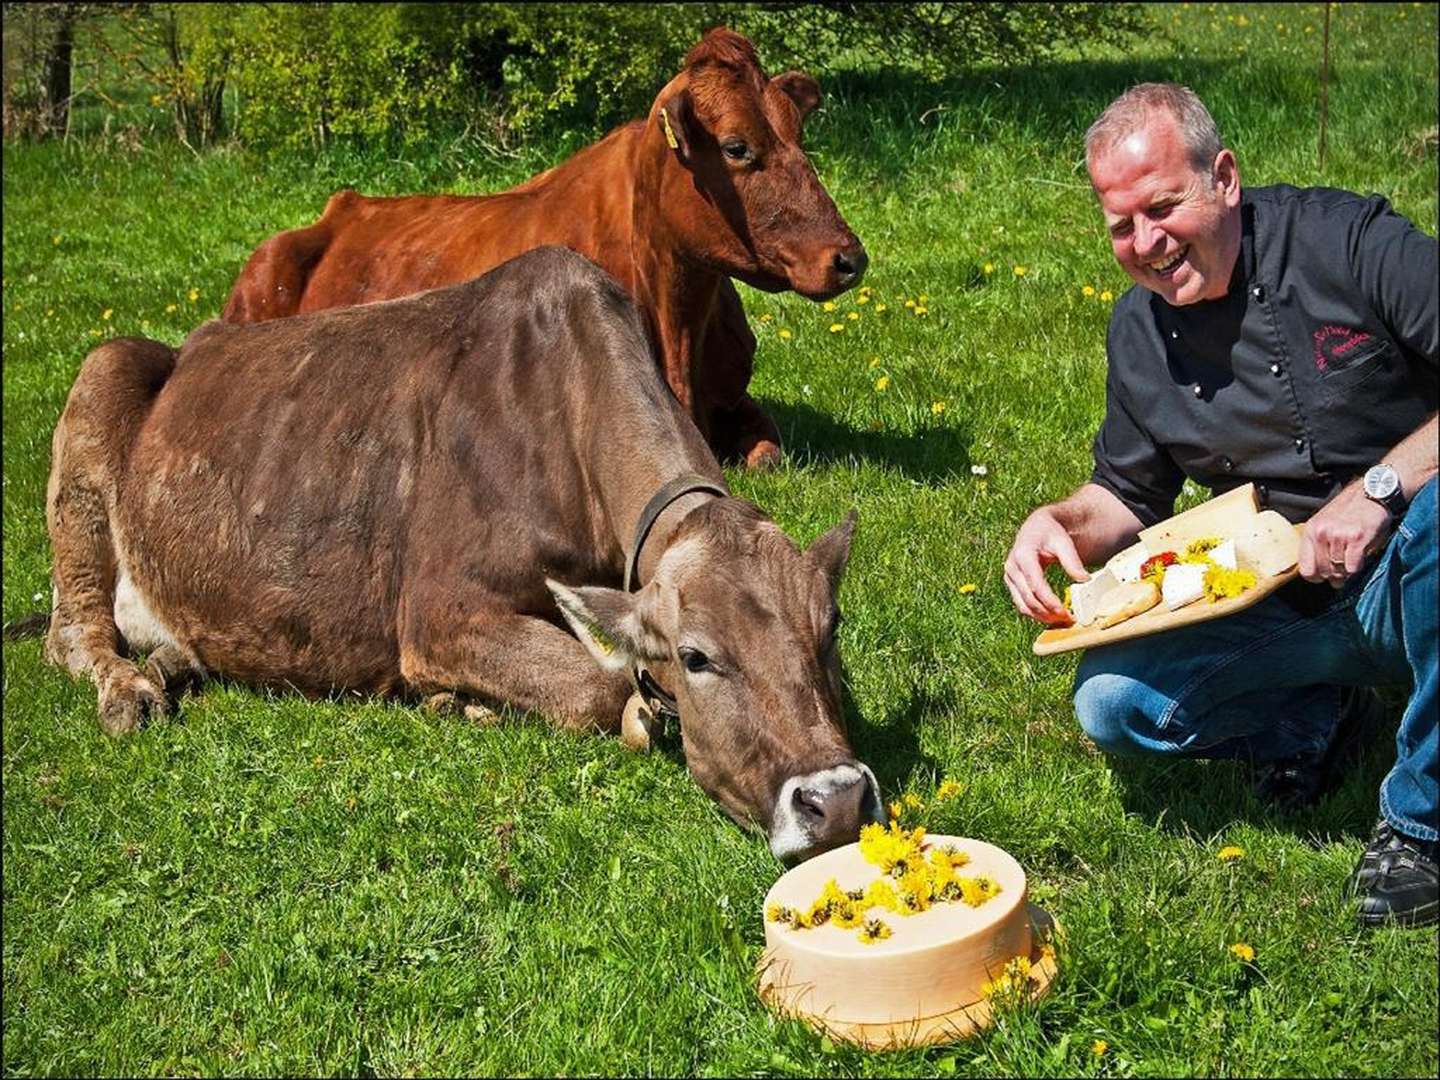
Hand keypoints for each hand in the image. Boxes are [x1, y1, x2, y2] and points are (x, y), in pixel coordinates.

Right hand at [1003, 507, 1088, 624]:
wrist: (1036, 527)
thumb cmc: (1050, 533)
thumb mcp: (1063, 542)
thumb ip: (1072, 561)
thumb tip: (1084, 580)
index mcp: (1023, 555)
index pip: (1036, 585)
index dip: (1050, 601)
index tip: (1065, 612)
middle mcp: (1012, 567)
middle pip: (1028, 598)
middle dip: (1047, 612)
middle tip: (1068, 619)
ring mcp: (1009, 577)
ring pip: (1023, 605)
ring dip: (1041, 616)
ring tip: (1061, 620)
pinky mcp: (1012, 584)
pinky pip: (1022, 603)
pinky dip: (1036, 613)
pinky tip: (1051, 616)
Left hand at [1297, 482, 1393, 586]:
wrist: (1373, 492)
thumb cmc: (1350, 511)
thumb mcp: (1325, 523)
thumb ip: (1319, 546)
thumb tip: (1320, 576)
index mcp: (1310, 531)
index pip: (1305, 569)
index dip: (1316, 577)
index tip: (1325, 575)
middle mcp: (1321, 533)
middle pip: (1324, 573)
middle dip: (1335, 575)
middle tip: (1344, 568)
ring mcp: (1338, 536)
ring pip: (1339, 571)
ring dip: (1348, 570)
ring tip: (1353, 557)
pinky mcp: (1357, 538)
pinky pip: (1353, 567)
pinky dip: (1358, 567)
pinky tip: (1361, 555)